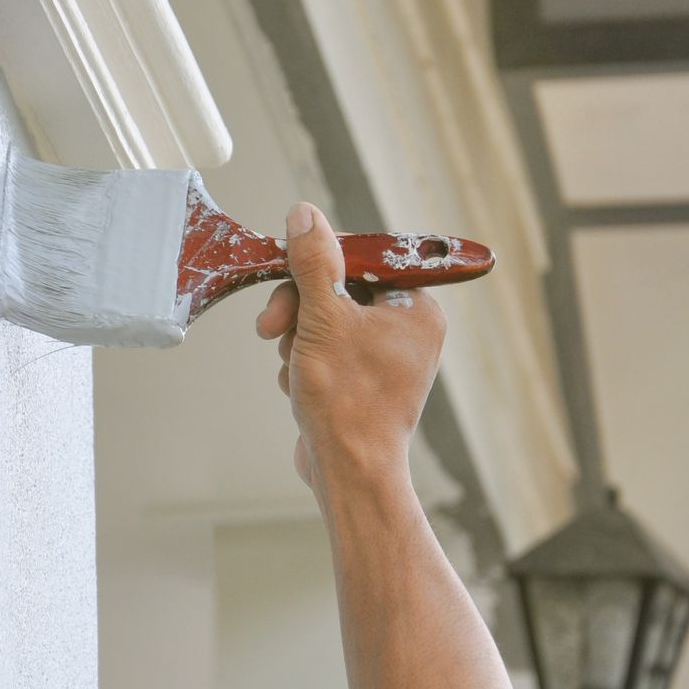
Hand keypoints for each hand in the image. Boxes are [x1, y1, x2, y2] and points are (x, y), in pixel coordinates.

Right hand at [254, 201, 446, 501]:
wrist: (349, 473)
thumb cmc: (347, 399)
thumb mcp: (323, 318)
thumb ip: (314, 263)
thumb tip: (305, 215)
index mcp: (416, 308)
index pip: (363, 257)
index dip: (319, 261)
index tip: (285, 269)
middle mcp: (407, 330)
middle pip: (338, 289)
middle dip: (300, 309)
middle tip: (272, 327)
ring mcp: (385, 358)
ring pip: (325, 320)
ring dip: (298, 338)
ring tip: (294, 367)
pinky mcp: (362, 382)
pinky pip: (325, 350)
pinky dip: (304, 362)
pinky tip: (299, 385)